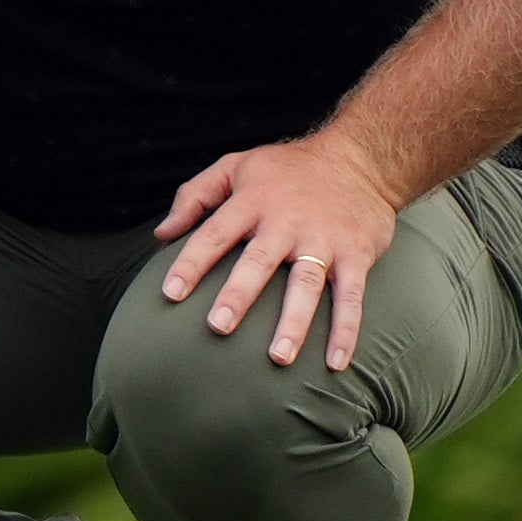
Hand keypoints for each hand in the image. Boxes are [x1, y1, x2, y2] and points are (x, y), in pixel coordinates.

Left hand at [153, 134, 406, 369]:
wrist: (360, 158)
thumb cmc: (287, 169)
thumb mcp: (236, 166)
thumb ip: (195, 196)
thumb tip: (162, 234)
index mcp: (252, 202)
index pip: (215, 234)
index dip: (191, 263)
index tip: (170, 293)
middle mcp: (286, 222)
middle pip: (258, 261)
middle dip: (239, 294)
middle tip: (218, 327)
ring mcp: (323, 239)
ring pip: (306, 283)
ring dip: (294, 321)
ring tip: (279, 357)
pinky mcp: (355, 254)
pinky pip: (352, 296)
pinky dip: (346, 329)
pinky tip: (336, 361)